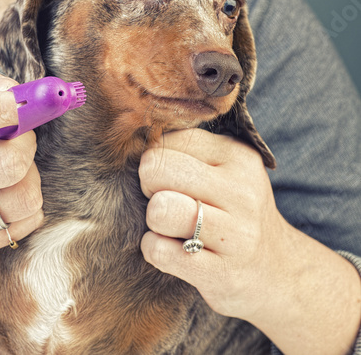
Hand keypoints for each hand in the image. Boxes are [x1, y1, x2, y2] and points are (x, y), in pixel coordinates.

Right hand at [0, 66, 43, 255]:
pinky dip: (26, 202)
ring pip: (23, 198)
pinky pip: (26, 221)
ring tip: (10, 168)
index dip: (5, 109)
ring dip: (28, 177)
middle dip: (24, 145)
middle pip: (7, 166)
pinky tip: (5, 190)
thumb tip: (11, 90)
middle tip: (20, 137)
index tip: (26, 102)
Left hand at [139, 129, 360, 354]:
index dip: (156, 158)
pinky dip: (154, 249)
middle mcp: (241, 191)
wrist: (278, 269)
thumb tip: (135, 140)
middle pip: (156, 170)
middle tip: (165, 199)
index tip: (170, 176)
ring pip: (159, 210)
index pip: (170, 140)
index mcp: (238, 155)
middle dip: (148, 186)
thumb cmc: (236, 211)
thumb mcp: (226, 170)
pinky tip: (172, 249)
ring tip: (170, 225)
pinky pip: (159, 250)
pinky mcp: (222, 272)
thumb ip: (188, 151)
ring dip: (153, 219)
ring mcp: (235, 234)